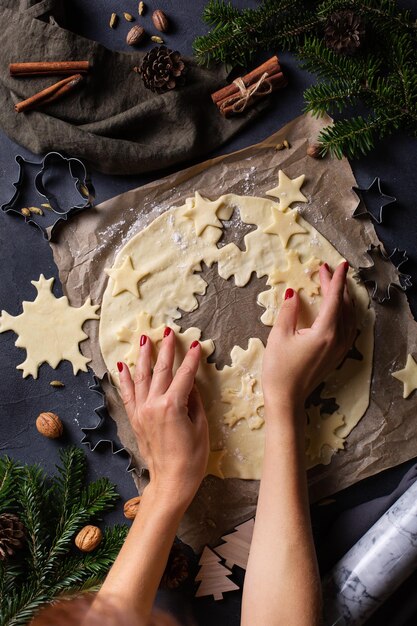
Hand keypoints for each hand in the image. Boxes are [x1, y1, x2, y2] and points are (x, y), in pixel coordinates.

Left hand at [117, 330, 208, 509]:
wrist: (171, 481)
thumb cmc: (192, 457)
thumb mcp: (200, 426)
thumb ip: (193, 401)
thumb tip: (189, 383)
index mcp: (172, 405)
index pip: (185, 375)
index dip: (191, 359)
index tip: (195, 344)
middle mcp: (153, 404)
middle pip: (162, 371)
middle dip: (166, 349)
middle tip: (168, 331)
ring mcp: (142, 411)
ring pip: (142, 377)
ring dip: (144, 356)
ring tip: (145, 339)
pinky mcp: (135, 419)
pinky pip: (128, 394)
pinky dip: (124, 379)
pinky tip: (121, 365)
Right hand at [262, 261, 355, 413]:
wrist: (286, 399)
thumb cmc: (279, 369)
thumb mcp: (279, 336)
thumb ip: (289, 311)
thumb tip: (294, 293)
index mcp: (325, 332)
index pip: (335, 298)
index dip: (336, 279)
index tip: (339, 264)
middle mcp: (338, 339)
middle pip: (344, 306)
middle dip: (337, 286)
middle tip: (327, 271)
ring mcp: (340, 348)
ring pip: (349, 316)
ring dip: (343, 299)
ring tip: (333, 286)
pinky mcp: (337, 355)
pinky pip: (348, 327)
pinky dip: (345, 313)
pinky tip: (338, 310)